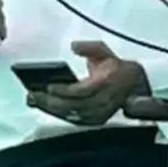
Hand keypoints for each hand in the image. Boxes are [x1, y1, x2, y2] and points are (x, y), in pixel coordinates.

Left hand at [27, 40, 148, 126]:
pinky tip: (46, 107)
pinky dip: (59, 114)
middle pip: (71, 106)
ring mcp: (99, 113)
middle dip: (50, 101)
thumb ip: (90, 47)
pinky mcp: (95, 120)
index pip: (80, 91)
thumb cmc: (117, 68)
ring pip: (71, 114)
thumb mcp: (106, 52)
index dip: (63, 90)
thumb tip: (73, 45)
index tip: (47, 86)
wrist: (135, 87)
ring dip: (51, 109)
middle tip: (32, 95)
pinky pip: (74, 120)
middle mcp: (101, 101)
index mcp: (104, 83)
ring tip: (34, 100)